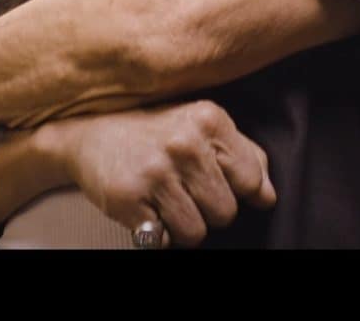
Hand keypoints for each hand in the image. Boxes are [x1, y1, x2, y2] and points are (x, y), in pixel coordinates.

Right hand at [49, 100, 275, 247]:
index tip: (217, 180)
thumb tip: (268, 196)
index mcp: (209, 119)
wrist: (91, 131)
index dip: (237, 190)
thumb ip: (244, 154)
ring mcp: (154, 171)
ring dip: (184, 225)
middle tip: (185, 189)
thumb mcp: (202, 127)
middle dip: (209, 209)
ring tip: (167, 199)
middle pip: (226, 213)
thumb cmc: (158, 131)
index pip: (250, 180)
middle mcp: (183, 142)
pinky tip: (147, 207)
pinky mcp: (127, 198)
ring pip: (197, 233)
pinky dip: (157, 233)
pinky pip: (163, 241)